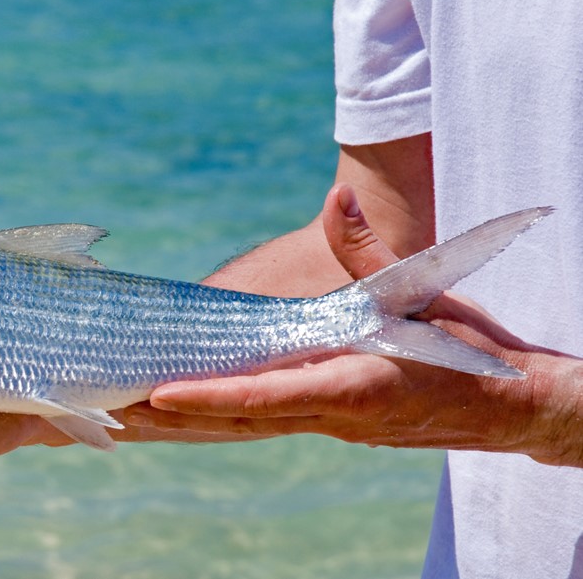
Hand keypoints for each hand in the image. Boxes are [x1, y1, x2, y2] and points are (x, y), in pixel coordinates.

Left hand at [126, 185, 582, 467]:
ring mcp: (326, 424)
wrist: (509, 405)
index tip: (159, 395)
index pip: (267, 395)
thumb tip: (340, 195)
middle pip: (237, 418)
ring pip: (240, 424)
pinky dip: (214, 415)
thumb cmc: (469, 346)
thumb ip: (371, 249)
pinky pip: (257, 420)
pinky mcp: (325, 420)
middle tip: (109, 410)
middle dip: (172, 417)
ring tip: (121, 415)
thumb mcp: (425, 291)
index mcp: (354, 386)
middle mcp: (331, 414)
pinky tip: (175, 411)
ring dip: (183, 422)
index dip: (211, 395)